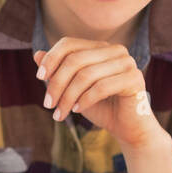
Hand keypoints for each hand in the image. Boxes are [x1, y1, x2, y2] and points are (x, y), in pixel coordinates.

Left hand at [33, 38, 158, 147]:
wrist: (127, 127)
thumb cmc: (100, 106)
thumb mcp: (73, 89)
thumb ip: (58, 71)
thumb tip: (37, 54)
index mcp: (100, 47)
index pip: (69, 44)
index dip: (51, 59)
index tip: (39, 78)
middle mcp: (115, 50)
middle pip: (75, 60)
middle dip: (56, 84)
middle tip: (48, 104)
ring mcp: (127, 62)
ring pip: (86, 75)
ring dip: (67, 97)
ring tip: (59, 113)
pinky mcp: (134, 79)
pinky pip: (100, 87)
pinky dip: (84, 100)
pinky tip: (76, 110)